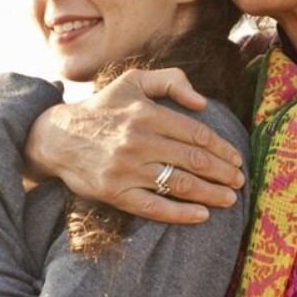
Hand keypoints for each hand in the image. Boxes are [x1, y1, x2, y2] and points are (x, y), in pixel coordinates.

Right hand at [23, 68, 244, 223]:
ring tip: (229, 199)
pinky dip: (181, 213)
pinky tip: (202, 215)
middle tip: (239, 181)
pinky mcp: (115, 192)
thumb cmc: (102, 108)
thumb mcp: (132, 81)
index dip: (222, 149)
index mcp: (146, 113)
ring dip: (210, 194)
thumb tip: (202, 102)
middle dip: (222, 173)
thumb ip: (170, 81)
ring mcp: (126, 169)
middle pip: (193, 160)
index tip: (236, 159)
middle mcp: (138, 141)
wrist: (57, 137)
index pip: (195, 134)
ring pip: (179, 184)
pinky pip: (154, 207)